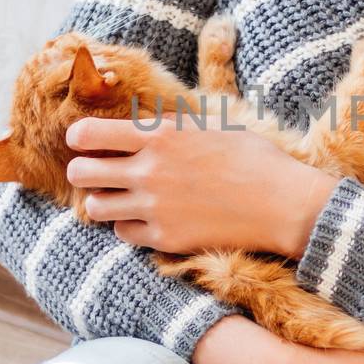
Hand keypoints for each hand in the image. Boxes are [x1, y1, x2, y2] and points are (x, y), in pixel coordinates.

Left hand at [65, 112, 337, 255]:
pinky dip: (129, 226)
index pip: (88, 133)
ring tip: (121, 198)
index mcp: (160, 135)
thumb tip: (145, 124)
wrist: (284, 205)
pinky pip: (123, 233)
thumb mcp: (212, 126)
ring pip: (95, 207)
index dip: (79, 137)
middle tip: (98, 173)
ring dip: (103, 201)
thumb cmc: (256, 159)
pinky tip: (148, 219)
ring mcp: (155, 207)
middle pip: (80, 173)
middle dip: (84, 171)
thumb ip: (172, 127)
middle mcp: (149, 170)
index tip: (84, 142)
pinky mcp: (165, 238)